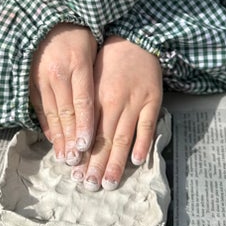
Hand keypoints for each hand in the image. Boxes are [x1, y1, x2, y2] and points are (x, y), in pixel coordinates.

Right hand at [30, 24, 96, 166]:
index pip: (83, 100)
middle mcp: (58, 74)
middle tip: (76, 161)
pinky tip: (53, 139)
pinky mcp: (31, 81)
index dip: (84, 124)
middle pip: (66, 112)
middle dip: (71, 138)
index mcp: (77, 64)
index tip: (86, 145)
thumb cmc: (77, 34)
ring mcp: (41, 78)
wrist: (47, 19)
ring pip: (52, 113)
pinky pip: (40, 107)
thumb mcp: (91, 48)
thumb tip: (105, 103)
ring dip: (58, 137)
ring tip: (65, 157)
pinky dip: (47, 125)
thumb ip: (96, 74)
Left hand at [72, 36, 161, 190]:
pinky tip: (136, 160)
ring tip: (110, 183)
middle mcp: (114, 100)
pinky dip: (142, 143)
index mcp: (95, 96)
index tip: (75, 173)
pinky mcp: (153, 100)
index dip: (82, 153)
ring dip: (116, 162)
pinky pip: (147, 125)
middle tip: (89, 186)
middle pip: (104, 139)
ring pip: (124, 136)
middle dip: (96, 165)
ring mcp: (135, 101)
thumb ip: (83, 105)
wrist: (135, 38)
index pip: (87, 131)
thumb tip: (71, 135)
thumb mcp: (89, 79)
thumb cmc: (108, 60)